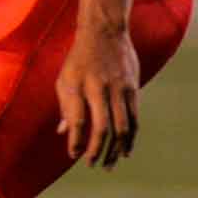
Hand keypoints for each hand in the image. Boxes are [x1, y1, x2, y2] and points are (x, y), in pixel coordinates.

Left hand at [56, 23, 139, 167]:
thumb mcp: (63, 79)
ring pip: (121, 127)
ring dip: (115, 149)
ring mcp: (118, 88)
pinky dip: (130, 137)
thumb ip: (65, 107)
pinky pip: (134, 118)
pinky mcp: (133, 88)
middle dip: (96, 150)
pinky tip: (125, 150)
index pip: (77, 120)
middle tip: (91, 164)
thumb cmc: (77, 60)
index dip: (76, 141)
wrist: (103, 33)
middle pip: (101, 127)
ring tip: (109, 164)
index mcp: (76, 86)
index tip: (72, 155)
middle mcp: (98, 88)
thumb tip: (63, 133)